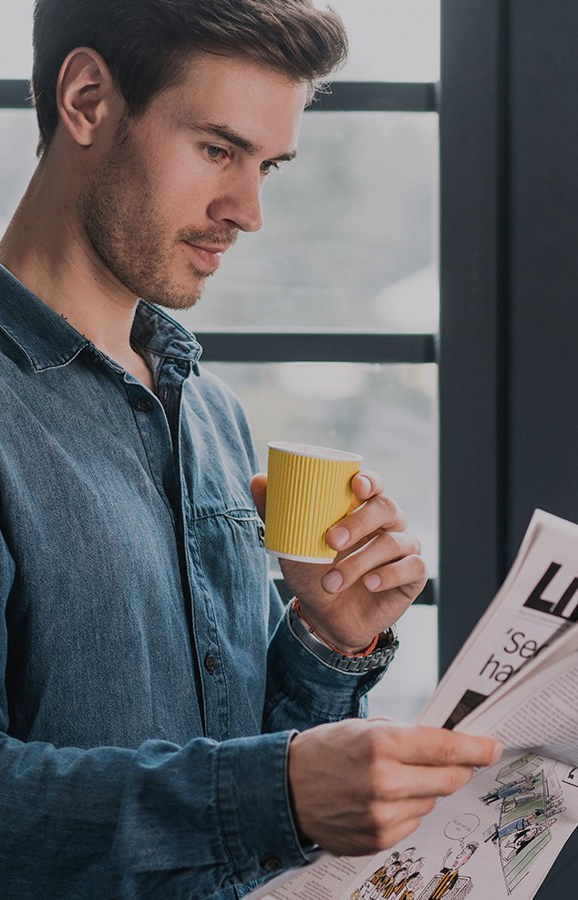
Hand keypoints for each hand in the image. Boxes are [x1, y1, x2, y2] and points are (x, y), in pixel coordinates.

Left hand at [250, 471, 426, 652]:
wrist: (325, 617)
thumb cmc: (312, 571)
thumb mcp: (291, 544)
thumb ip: (276, 512)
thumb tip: (257, 479)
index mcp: (361, 508)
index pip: (373, 484)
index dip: (370, 480)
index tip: (355, 485)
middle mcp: (388, 523)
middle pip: (386, 508)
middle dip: (358, 522)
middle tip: (331, 540)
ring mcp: (404, 547)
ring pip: (392, 542)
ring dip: (358, 563)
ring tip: (331, 582)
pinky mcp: (413, 575)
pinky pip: (412, 567)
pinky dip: (389, 575)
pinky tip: (369, 584)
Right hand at [288, 719, 501, 855]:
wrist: (286, 789)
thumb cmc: (325, 751)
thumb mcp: (364, 727)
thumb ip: (405, 734)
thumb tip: (447, 741)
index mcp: (381, 744)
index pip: (445, 748)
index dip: (475, 747)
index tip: (492, 746)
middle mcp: (385, 782)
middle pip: (448, 778)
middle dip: (459, 768)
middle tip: (459, 761)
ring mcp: (382, 815)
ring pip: (432, 801)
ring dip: (426, 788)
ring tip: (397, 778)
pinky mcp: (379, 839)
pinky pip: (413, 821)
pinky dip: (408, 808)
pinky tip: (383, 798)